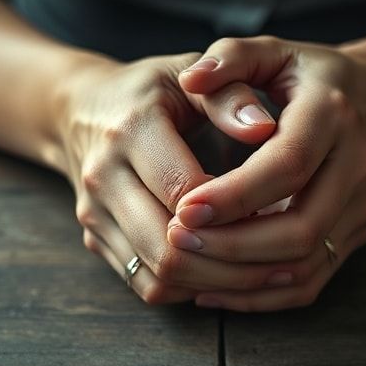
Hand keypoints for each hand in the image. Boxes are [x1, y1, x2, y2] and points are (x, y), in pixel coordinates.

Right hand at [58, 51, 299, 303]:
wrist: (82, 111)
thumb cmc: (150, 91)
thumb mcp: (188, 76)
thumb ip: (228, 96)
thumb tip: (265, 127)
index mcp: (130, 130)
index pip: (186, 190)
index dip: (236, 210)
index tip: (280, 209)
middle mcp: (103, 177)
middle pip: (169, 246)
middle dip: (232, 261)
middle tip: (283, 258)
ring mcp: (94, 215)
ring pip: (159, 275)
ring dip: (216, 283)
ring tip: (264, 273)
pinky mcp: (95, 239)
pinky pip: (147, 285)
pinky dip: (191, 289)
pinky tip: (227, 275)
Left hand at [170, 36, 365, 311]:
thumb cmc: (306, 76)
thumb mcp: (270, 51)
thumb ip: (229, 58)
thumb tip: (191, 79)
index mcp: (334, 115)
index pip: (288, 164)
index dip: (236, 193)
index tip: (184, 207)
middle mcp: (357, 166)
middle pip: (301, 226)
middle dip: (233, 242)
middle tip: (176, 238)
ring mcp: (361, 207)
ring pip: (305, 263)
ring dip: (242, 275)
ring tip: (186, 264)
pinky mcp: (354, 235)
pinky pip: (310, 281)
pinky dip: (260, 296)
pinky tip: (212, 289)